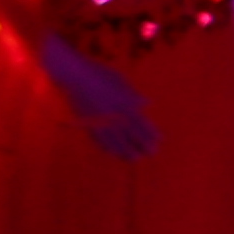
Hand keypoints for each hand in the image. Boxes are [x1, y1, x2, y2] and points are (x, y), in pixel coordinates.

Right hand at [51, 44, 154, 159]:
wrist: (76, 76)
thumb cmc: (99, 74)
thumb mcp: (120, 81)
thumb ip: (132, 94)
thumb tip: (146, 103)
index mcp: (123, 102)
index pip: (139, 120)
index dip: (148, 131)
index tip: (158, 140)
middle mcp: (113, 113)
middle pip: (129, 132)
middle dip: (140, 144)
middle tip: (151, 154)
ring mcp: (99, 119)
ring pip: (114, 138)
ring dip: (124, 149)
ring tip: (133, 159)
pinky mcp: (86, 122)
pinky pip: (97, 137)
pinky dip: (104, 145)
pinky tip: (110, 152)